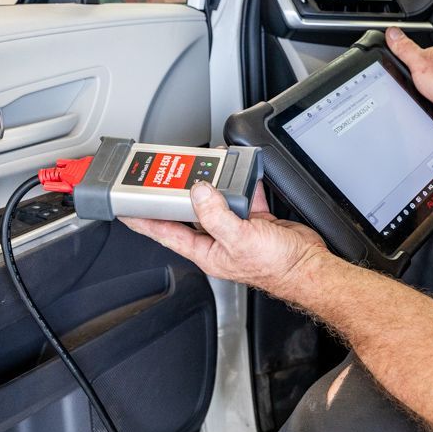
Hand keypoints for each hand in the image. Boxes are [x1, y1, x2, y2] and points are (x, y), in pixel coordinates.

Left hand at [121, 182, 325, 296]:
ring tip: (206, 165)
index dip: (143, 220)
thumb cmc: (276, 267)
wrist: (308, 266)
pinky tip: (242, 171)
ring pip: (216, 201)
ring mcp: (236, 229)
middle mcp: (218, 241)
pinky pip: (243, 195)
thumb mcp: (239, 240)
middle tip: (166, 174)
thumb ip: (217, 215)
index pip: (165, 233)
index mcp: (206, 251)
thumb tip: (199, 192)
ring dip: (213, 183)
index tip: (124, 208)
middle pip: (189, 213)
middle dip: (179, 192)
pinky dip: (243, 181)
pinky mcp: (255, 220)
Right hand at [385, 27, 432, 129]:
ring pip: (416, 87)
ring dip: (412, 92)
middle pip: (409, 71)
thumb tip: (392, 32)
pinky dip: (420, 102)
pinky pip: (423, 99)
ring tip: (411, 94)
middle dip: (402, 79)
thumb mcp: (419, 62)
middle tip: (399, 83)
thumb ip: (405, 48)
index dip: (395, 59)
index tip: (386, 64)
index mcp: (428, 56)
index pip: (405, 53)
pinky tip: (420, 103)